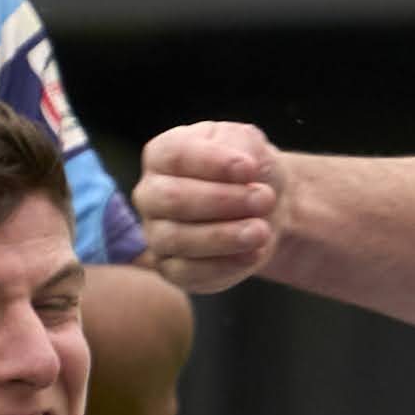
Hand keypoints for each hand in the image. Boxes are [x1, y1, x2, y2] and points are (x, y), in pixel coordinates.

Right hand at [131, 120, 286, 295]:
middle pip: (172, 199)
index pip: (176, 156)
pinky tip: (252, 254)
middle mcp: (151, 194)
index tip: (250, 168)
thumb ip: (239, 144)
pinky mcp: (172, 268)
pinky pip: (187, 273)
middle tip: (264, 199)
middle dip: (221, 201)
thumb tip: (241, 168)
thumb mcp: (247, 142)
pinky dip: (222, 265)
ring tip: (261, 230)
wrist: (263, 207)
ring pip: (177, 239)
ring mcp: (156, 233)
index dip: (213, 163)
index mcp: (161, 155)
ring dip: (223, 236)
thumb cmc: (247, 170)